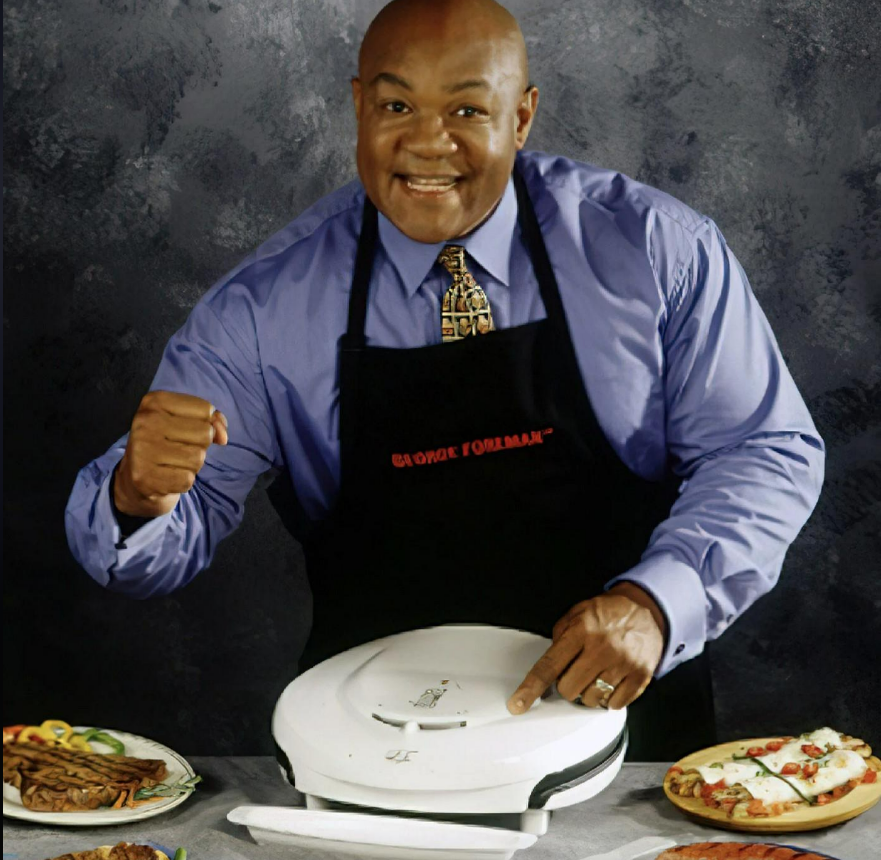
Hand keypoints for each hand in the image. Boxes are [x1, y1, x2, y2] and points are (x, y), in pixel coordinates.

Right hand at [114, 391, 227, 517]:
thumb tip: (223, 437)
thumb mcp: (187, 422)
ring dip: (192, 465)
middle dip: (199, 446)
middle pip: (205, 433)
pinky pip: (187, 480)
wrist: (136, 478)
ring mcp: (142, 449)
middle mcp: (145, 421)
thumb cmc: (169, 444)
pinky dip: (183, 482)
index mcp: (155, 401)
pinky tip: (167, 477)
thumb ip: (213, 421)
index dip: (205, 424)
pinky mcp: (144, 477)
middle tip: (177, 449)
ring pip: (198, 458)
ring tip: (172, 463)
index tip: (185, 430)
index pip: (206, 410)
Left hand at [507, 582, 665, 713]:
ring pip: (590, 700)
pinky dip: (608, 698)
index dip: (531, 688)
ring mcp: (622, 663)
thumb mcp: (577, 614)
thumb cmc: (607, 613)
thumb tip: (547, 670)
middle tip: (576, 671)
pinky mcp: (640, 676)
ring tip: (596, 673)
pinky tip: (611, 680)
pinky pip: (614, 704)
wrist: (646, 609)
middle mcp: (601, 648)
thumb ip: (559, 638)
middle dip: (567, 685)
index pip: (549, 666)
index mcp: (581, 631)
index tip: (517, 704)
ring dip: (588, 692)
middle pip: (568, 690)